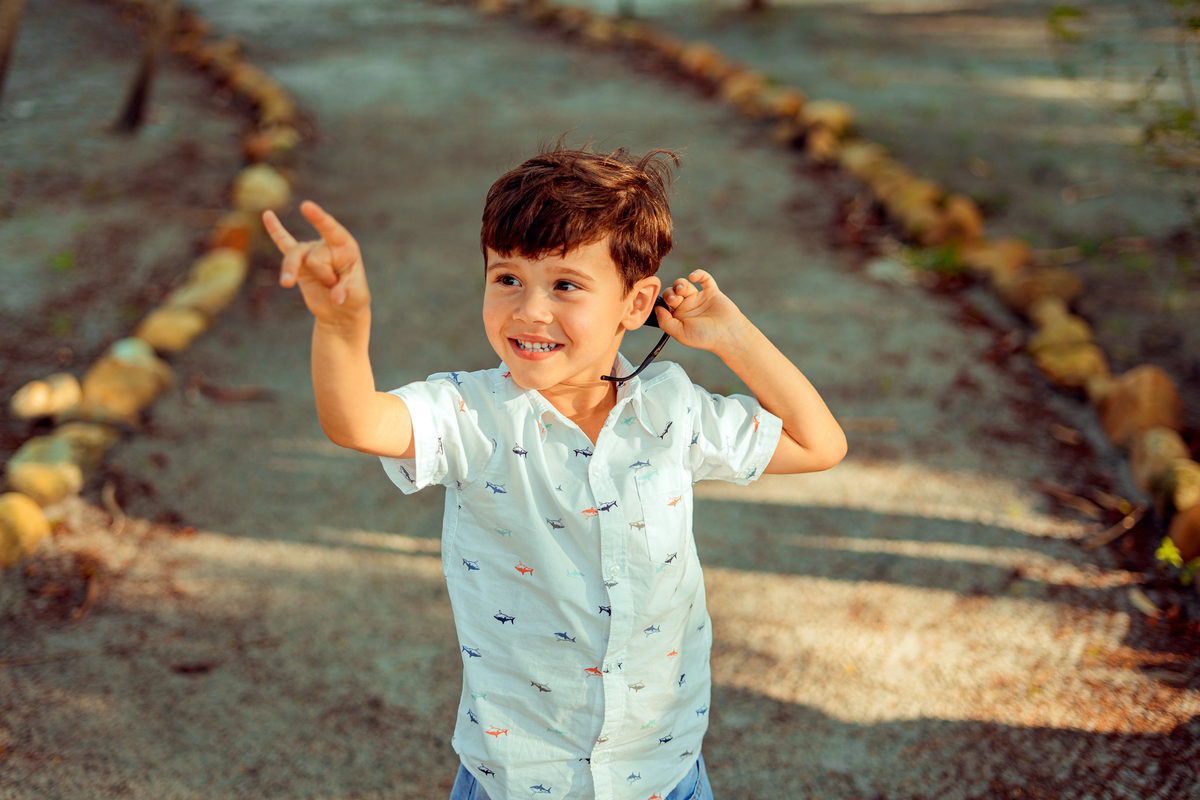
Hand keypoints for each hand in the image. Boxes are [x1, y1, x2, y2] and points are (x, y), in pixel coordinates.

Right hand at [263, 200, 370, 325]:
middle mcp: (327, 245)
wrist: (339, 312)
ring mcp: (311, 251)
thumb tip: (335, 297)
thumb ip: (347, 294)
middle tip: (333, 285)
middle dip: (323, 277)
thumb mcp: (357, 299)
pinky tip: (267, 215)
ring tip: (286, 284)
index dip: (319, 219)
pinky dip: (275, 230)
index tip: (306, 207)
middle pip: (314, 257)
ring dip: (292, 272)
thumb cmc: (353, 300)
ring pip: (293, 256)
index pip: (332, 230)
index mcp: (346, 247)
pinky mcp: (298, 262)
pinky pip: (284, 243)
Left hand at [655, 270, 748, 353]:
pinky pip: (704, 278)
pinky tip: (693, 277)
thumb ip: (665, 322)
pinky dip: (698, 274)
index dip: (662, 301)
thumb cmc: (704, 337)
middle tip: (674, 299)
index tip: (664, 305)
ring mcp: (699, 299)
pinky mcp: (711, 292)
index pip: (664, 304)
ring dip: (680, 284)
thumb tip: (657, 308)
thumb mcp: (680, 333)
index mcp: (678, 317)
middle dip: (670, 293)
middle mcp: (687, 307)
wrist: (728, 334)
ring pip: (684, 284)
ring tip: (683, 290)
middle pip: (672, 292)